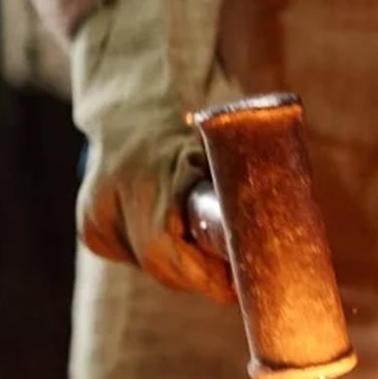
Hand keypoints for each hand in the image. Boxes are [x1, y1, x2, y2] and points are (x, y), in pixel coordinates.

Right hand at [70, 0, 239, 301]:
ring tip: (208, 240)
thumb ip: (244, 176)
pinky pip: (135, 256)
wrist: (131, 94)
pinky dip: (160, 252)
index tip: (243, 284)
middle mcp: (111, 198)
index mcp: (145, 177)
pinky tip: (174, 228)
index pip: (169, 254)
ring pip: (151, 265)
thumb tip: (286, 221)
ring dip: (184, 263)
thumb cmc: (189, 111)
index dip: (209, 278)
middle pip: (164, 268)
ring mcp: (96, 214)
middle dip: (205, 274)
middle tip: (240, 273)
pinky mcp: (91, 226)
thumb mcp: (221, 137)